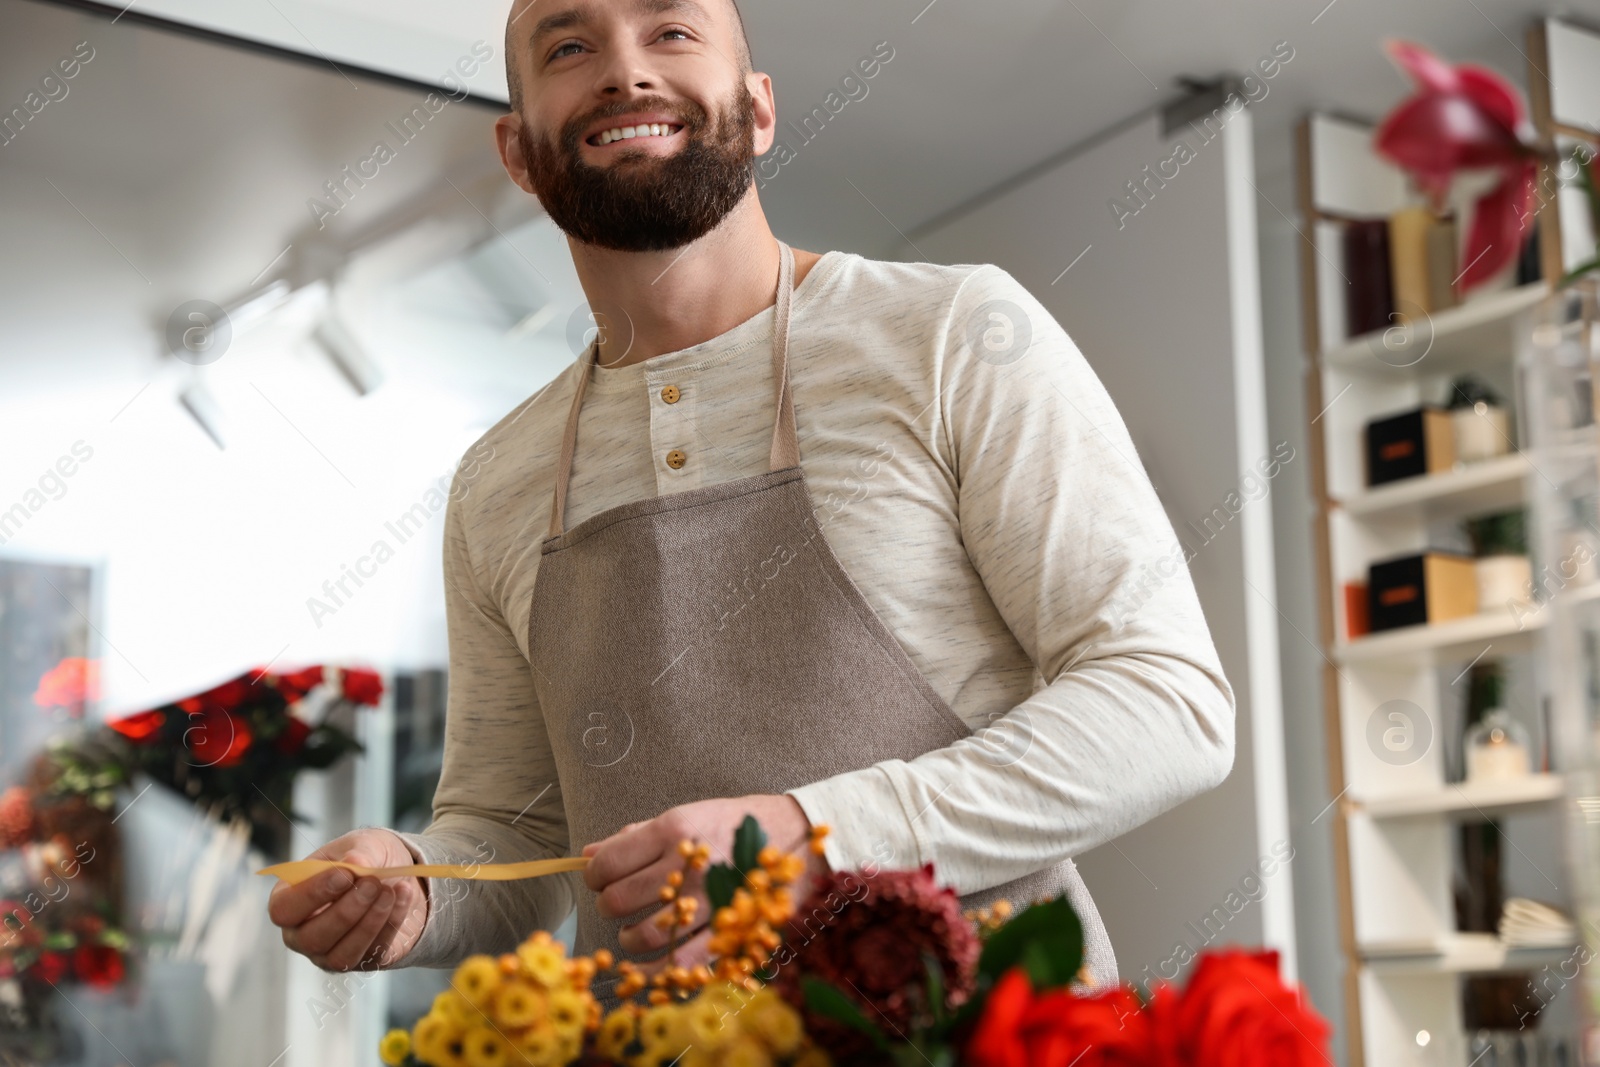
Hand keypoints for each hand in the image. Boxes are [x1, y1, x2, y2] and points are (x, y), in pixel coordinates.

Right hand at [268, 828, 428, 971]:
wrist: (400, 876)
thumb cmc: (367, 859)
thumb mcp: (365, 843)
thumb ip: (359, 852)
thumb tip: (355, 862)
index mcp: (290, 898)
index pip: (283, 909)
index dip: (312, 895)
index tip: (345, 875)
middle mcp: (302, 932)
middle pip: (311, 938)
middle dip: (346, 911)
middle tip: (373, 883)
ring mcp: (329, 953)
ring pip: (341, 956)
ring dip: (369, 922)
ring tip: (389, 891)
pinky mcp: (362, 962)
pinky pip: (373, 953)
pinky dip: (391, 924)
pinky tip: (404, 896)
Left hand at [580, 794, 829, 974]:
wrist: (799, 834)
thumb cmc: (737, 823)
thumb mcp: (687, 815)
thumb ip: (636, 836)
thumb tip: (587, 855)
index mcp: (673, 829)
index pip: (607, 863)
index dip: (594, 876)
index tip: (601, 879)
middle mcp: (686, 865)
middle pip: (618, 900)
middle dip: (610, 905)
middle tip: (619, 903)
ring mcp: (706, 901)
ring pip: (642, 934)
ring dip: (628, 937)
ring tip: (633, 931)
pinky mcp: (726, 929)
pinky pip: (677, 961)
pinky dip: (654, 971)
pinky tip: (647, 966)